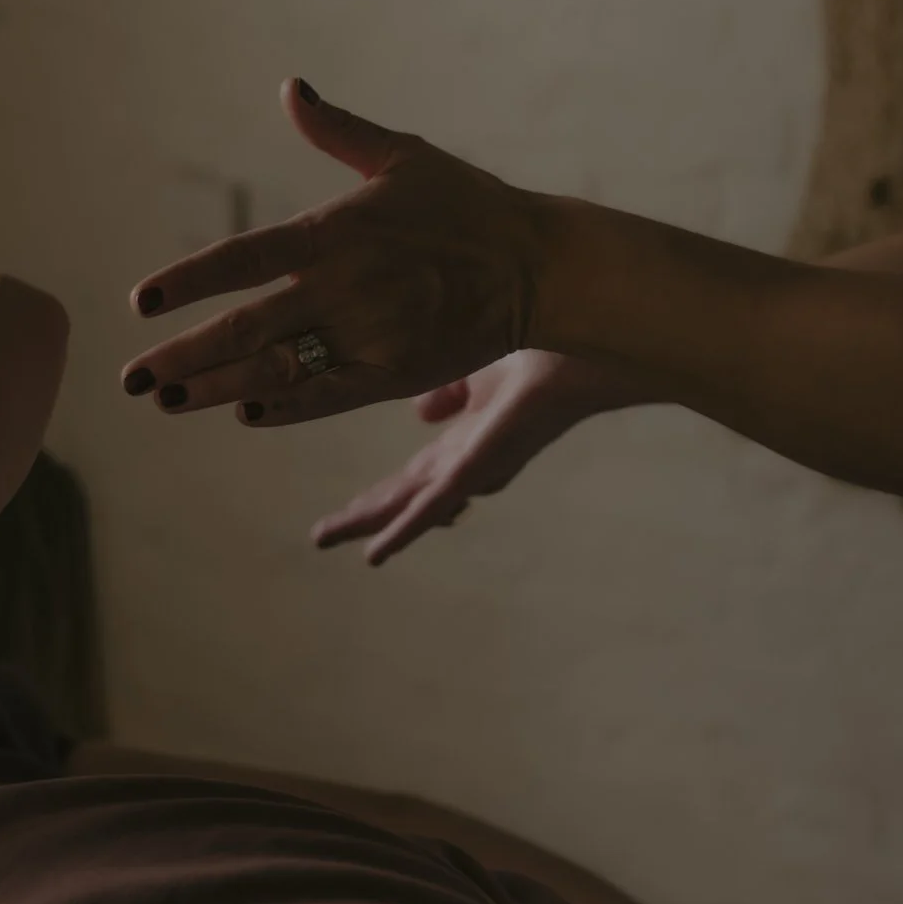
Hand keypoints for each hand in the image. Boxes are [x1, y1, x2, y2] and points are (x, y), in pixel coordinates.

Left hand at [121, 79, 544, 425]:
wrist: (540, 266)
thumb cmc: (468, 203)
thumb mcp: (402, 155)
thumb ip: (337, 130)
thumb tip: (290, 88)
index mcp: (337, 232)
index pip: (243, 259)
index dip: (188, 281)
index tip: (141, 303)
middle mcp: (345, 288)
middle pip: (246, 328)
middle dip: (183, 356)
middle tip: (131, 378)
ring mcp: (368, 337)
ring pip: (276, 371)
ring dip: (215, 389)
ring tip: (165, 400)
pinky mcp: (393, 375)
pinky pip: (324, 398)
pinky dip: (282, 409)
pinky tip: (242, 414)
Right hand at [313, 350, 645, 564]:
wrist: (582, 349)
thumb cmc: (544, 351)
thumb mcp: (477, 366)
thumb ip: (450, 390)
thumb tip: (422, 413)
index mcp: (467, 440)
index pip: (413, 476)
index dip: (380, 494)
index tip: (349, 512)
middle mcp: (469, 461)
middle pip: (404, 497)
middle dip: (364, 515)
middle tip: (319, 536)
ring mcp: (474, 469)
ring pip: (410, 506)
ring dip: (372, 525)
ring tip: (329, 539)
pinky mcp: (479, 469)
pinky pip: (432, 505)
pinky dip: (402, 531)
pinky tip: (373, 554)